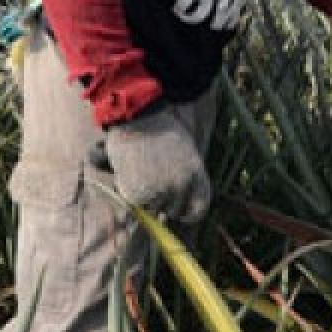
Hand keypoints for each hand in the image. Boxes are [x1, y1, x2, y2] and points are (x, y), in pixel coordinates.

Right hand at [101, 105, 210, 223]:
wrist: (136, 117)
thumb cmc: (159, 129)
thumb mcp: (183, 151)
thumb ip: (184, 176)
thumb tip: (175, 207)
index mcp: (196, 172)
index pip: (200, 208)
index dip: (189, 213)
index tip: (181, 212)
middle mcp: (181, 185)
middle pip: (175, 211)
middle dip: (164, 203)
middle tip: (154, 184)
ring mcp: (160, 190)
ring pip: (153, 207)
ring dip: (146, 195)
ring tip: (141, 169)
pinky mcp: (138, 193)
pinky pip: (136, 201)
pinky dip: (131, 190)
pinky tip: (131, 170)